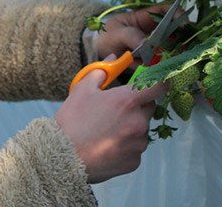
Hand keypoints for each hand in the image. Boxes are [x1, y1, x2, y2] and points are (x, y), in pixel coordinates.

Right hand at [54, 55, 167, 182]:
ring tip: (107, 130)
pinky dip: (126, 146)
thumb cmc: (71, 121)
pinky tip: (107, 145)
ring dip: (132, 126)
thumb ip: (101, 72)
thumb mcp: (82, 89)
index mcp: (127, 101)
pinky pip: (136, 148)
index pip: (159, 85)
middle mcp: (138, 122)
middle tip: (116, 109)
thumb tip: (114, 59)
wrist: (62, 157)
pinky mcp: (135, 161)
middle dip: (138, 105)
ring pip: (142, 129)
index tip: (153, 82)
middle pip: (149, 107)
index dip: (158, 81)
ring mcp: (138, 144)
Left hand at [96, 4, 177, 67]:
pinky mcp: (153, 60)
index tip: (184, 25)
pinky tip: (144, 67)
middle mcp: (155, 30)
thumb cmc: (108, 36)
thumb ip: (129, 35)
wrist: (100, 52)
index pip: (167, 10)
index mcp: (146, 17)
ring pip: (172, 48)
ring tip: (156, 60)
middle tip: (179, 49)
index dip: (178, 14)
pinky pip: (162, 63)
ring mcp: (155, 45)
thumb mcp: (115, 33)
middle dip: (181, 39)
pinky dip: (157, 66)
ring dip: (169, 55)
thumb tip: (146, 43)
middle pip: (176, 31)